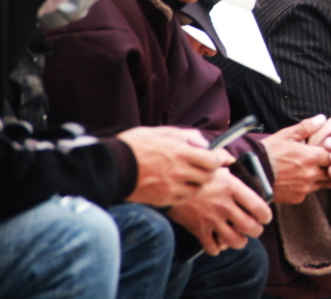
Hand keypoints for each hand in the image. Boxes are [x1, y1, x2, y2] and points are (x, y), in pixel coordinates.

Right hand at [118, 126, 232, 206]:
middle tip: (205, 168)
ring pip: (198, 189)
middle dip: (210, 172)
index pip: (212, 160)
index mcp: (180, 152)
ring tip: (190, 177)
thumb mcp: (161, 132)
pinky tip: (179, 186)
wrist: (112, 167)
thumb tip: (203, 143)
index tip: (218, 158)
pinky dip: (186, 193)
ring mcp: (172, 187)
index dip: (218, 159)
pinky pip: (184, 198)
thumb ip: (185, 136)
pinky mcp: (163, 199)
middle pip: (209, 176)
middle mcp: (179, 171)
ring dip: (199, 183)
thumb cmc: (134, 146)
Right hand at [167, 167, 272, 255]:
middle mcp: (224, 205)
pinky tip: (218, 243)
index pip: (258, 206)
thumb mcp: (209, 161)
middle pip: (250, 227)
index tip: (265, 217)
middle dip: (256, 231)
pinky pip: (212, 247)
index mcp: (231, 187)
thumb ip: (223, 158)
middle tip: (254, 230)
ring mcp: (211, 219)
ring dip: (239, 242)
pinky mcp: (198, 229)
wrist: (167, 185)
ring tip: (239, 238)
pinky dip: (216, 248)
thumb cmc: (190, 172)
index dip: (266, 215)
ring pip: (234, 241)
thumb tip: (231, 159)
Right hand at [260, 116, 330, 203]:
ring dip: (320, 176)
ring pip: (323, 183)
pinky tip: (297, 177)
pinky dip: (307, 185)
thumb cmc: (267, 152)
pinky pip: (309, 192)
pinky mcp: (297, 198)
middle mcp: (311, 175)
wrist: (250, 173)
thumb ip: (306, 127)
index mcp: (311, 157)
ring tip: (309, 167)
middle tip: (323, 158)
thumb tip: (322, 118)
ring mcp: (305, 188)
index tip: (330, 148)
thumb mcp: (286, 135)